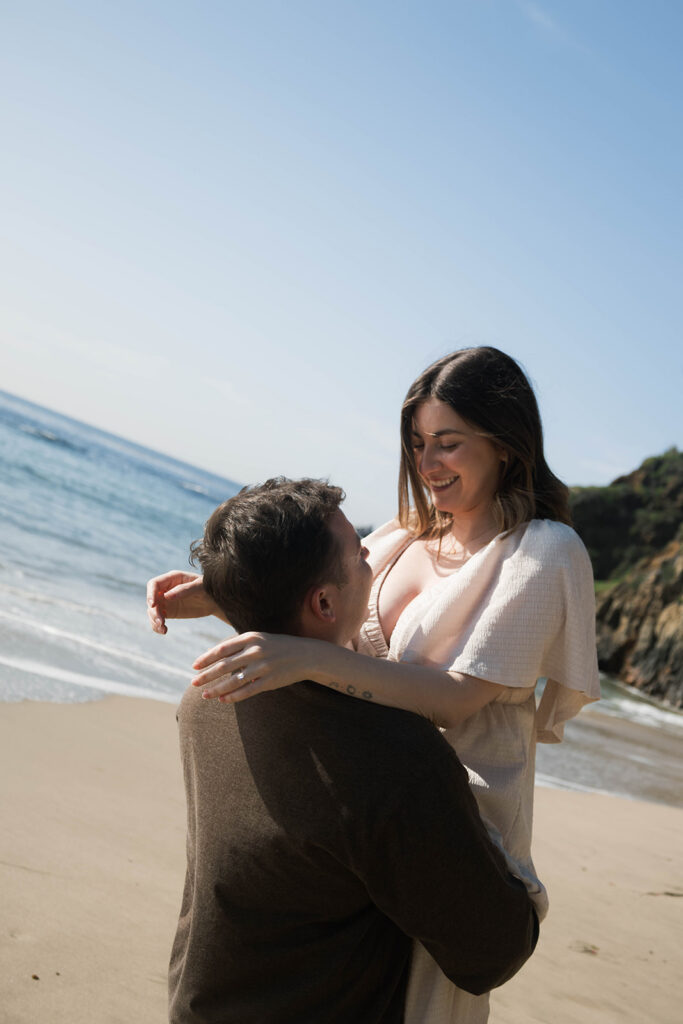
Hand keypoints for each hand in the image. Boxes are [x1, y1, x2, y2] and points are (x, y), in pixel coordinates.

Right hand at [146, 571, 219, 633]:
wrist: (216, 601)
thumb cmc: (210, 588)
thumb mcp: (200, 587)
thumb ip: (185, 590)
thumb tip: (167, 596)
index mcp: (172, 578)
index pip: (154, 584)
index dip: (150, 594)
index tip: (153, 605)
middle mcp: (166, 589)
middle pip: (151, 599)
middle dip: (153, 611)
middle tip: (161, 622)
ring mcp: (166, 601)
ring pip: (152, 611)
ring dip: (154, 620)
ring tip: (163, 629)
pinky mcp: (169, 612)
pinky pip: (158, 619)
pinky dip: (157, 626)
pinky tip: (164, 631)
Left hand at [191, 631, 324, 701]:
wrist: (306, 655)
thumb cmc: (278, 646)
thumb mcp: (259, 639)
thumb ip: (240, 646)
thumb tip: (216, 657)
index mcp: (251, 638)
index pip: (222, 649)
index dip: (206, 658)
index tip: (194, 666)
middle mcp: (256, 651)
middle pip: (224, 666)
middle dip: (206, 675)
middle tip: (193, 683)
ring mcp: (263, 667)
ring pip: (234, 681)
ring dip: (217, 689)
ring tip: (205, 695)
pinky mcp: (270, 681)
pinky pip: (247, 691)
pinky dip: (233, 696)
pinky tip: (222, 700)